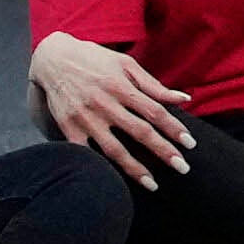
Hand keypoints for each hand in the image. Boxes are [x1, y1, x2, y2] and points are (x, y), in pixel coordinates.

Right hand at [29, 33, 205, 185]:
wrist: (53, 59)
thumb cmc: (95, 60)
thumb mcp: (126, 65)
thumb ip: (154, 85)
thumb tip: (185, 99)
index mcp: (121, 87)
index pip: (155, 112)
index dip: (174, 128)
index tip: (190, 144)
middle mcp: (105, 103)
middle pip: (140, 132)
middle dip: (163, 151)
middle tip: (183, 168)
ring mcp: (86, 118)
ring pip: (114, 149)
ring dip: (135, 169)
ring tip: (153, 184)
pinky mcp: (68, 127)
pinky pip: (86, 153)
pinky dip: (100, 167)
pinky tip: (114, 181)